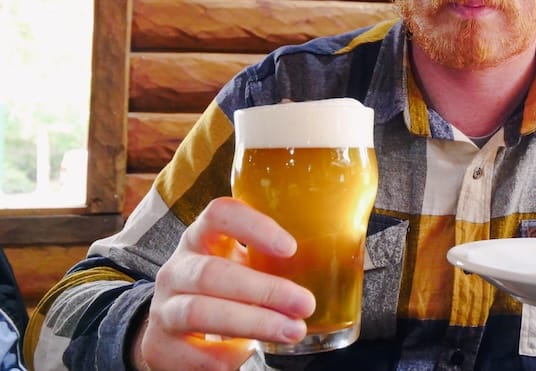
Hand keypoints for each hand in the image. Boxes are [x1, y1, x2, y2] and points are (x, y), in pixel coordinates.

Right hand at [133, 197, 314, 370]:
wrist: (170, 329)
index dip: (253, 227)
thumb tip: (337, 259)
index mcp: (201, 238)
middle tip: (305, 304)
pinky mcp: (162, 346)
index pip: (219, 214)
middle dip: (264, 290)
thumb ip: (271, 260)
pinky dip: (230, 356)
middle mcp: (178, 269)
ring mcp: (165, 308)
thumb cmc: (222, 288)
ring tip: (293, 331)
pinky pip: (197, 354)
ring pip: (201, 311)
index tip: (290, 247)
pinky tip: (250, 352)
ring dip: (254, 323)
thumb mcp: (239, 265)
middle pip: (211, 272)